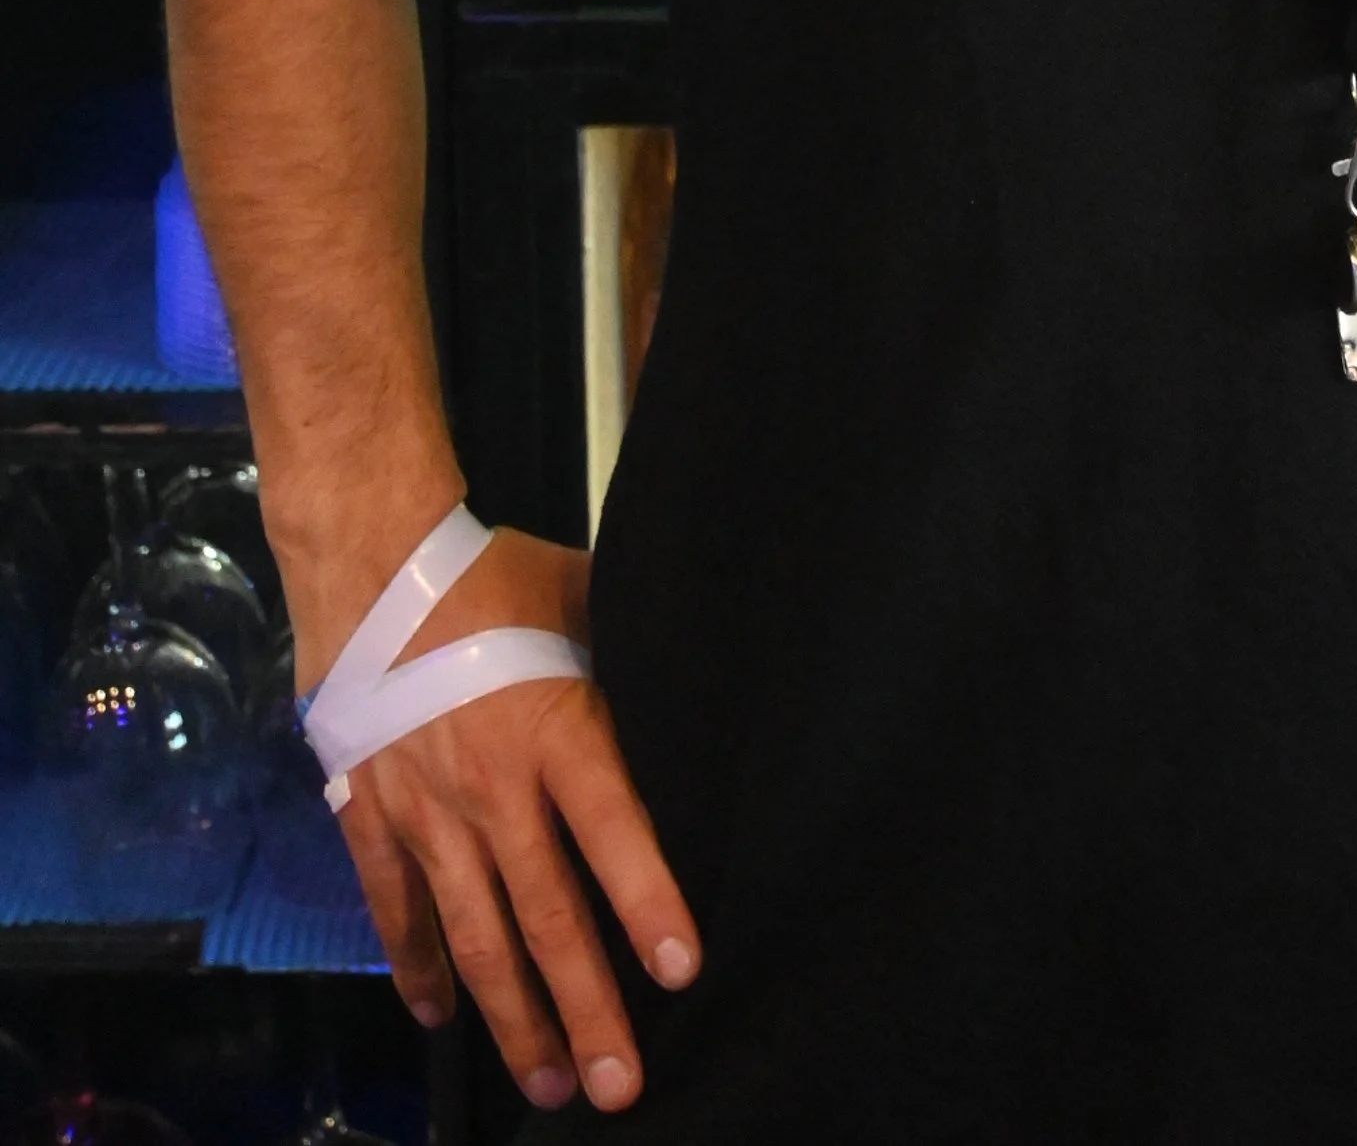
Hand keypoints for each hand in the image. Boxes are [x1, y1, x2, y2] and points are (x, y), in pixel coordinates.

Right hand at [319, 525, 699, 1114]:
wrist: (372, 567)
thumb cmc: (489, 580)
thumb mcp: (576, 600)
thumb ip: (623, 650)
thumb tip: (687, 665)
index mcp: (556, 731)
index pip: (612, 830)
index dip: (647, 899)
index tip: (680, 968)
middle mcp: (494, 789)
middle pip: (547, 916)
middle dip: (586, 1008)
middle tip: (619, 1085)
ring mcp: (427, 813)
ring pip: (476, 938)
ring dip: (512, 1017)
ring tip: (549, 1082)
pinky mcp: (372, 819)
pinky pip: (397, 910)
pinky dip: (417, 967)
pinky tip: (439, 1017)